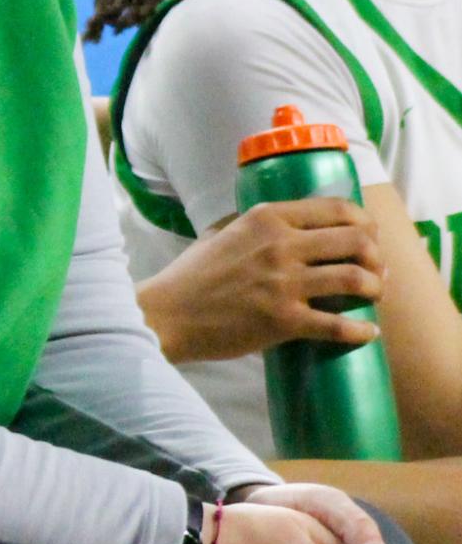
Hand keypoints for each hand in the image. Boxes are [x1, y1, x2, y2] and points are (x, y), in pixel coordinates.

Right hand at [138, 199, 382, 364]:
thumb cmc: (190, 275)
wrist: (167, 314)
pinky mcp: (284, 320)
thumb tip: (280, 225)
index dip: (364, 223)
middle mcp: (280, 245)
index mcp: (266, 218)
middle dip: (376, 257)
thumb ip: (252, 226)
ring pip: (356, 279)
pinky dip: (361, 332)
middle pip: (357, 241)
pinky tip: (367, 334)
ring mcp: (283, 283)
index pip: (337, 209)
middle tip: (374, 270)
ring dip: (375, 289)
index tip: (368, 237)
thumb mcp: (219, 233)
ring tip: (373, 296)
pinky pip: (339, 326)